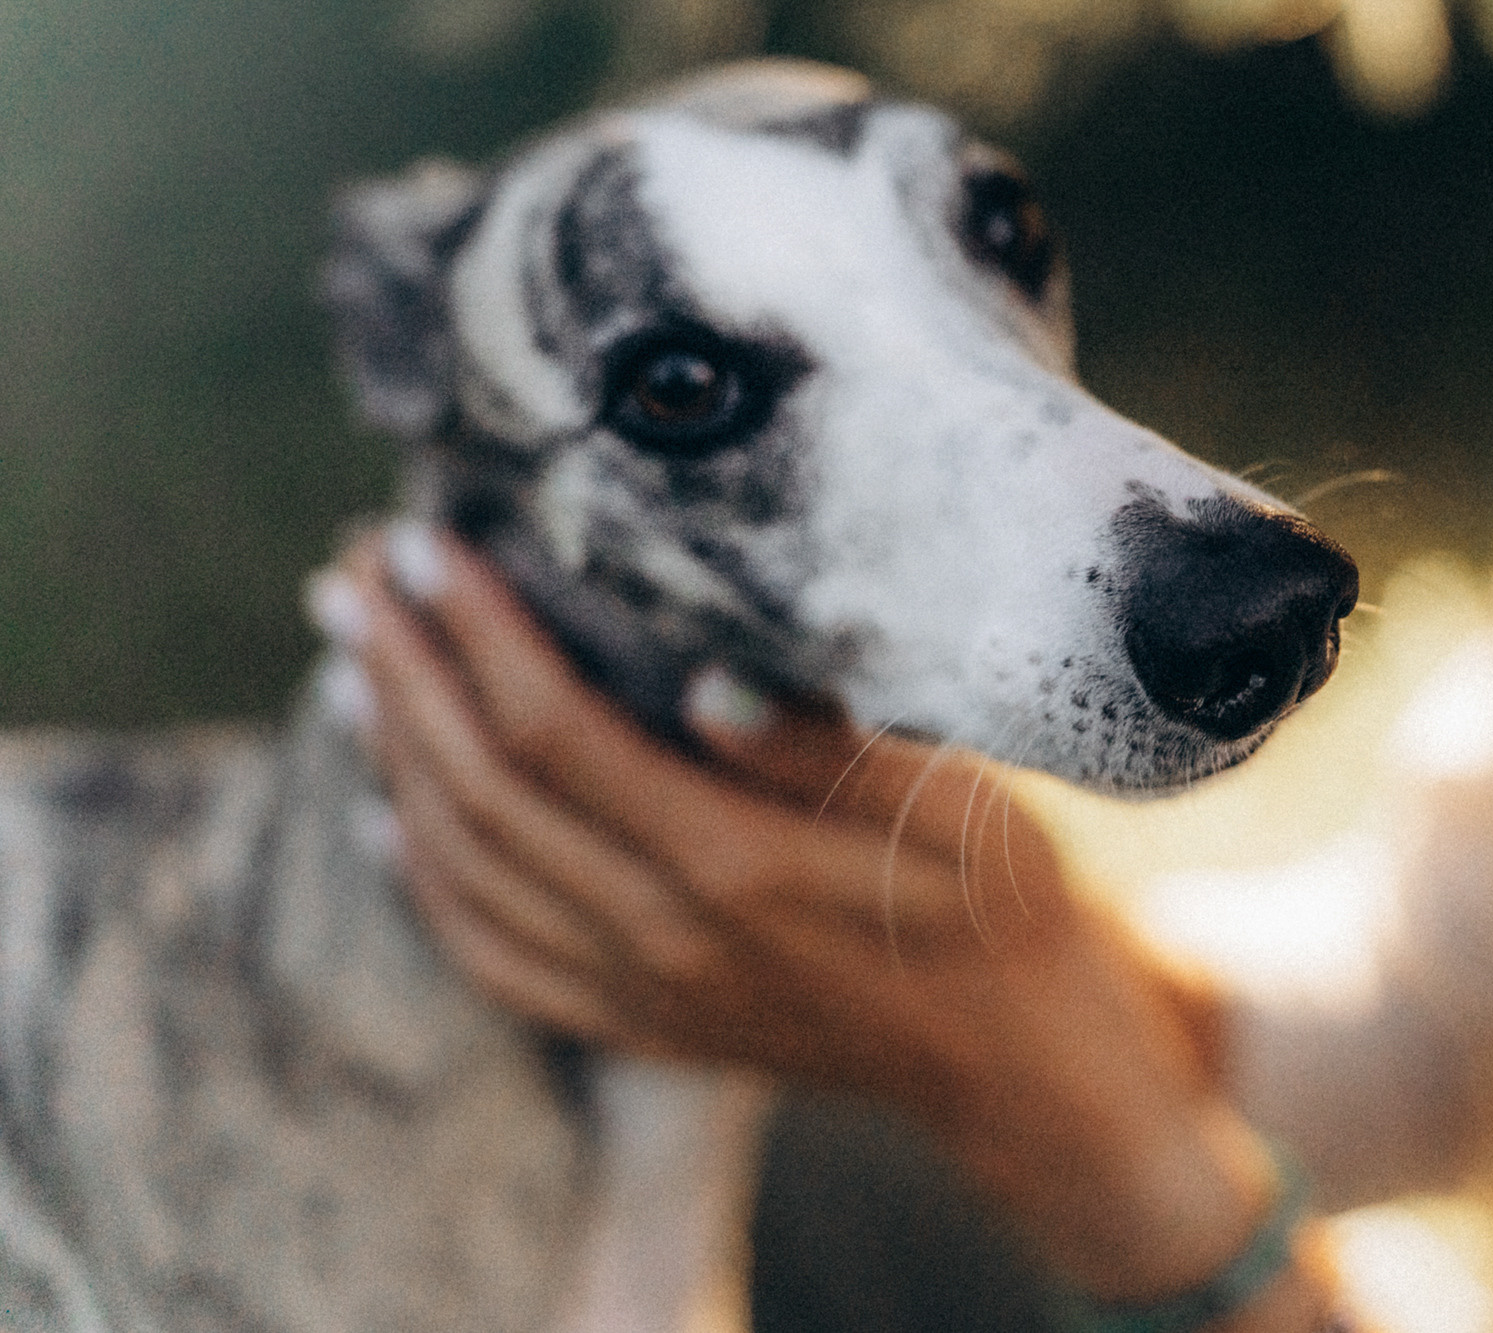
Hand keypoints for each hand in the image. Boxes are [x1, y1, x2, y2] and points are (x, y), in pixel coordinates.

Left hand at [314, 525, 1338, 1323]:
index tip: (423, 544)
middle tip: (348, 577)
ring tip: (351, 666)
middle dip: (404, 674)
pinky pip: (494, 961)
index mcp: (736, 864)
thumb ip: (832, 751)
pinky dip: (425, 885)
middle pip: (482, 793)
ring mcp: (643, 994)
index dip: (476, 632)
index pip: (556, 730)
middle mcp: (664, 937)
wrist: (1014, 1061)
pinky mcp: (642, 1026)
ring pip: (466, 872)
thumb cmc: (1001, 904)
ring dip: (391, 762)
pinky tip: (390, 822)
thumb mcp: (962, 806)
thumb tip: (713, 682)